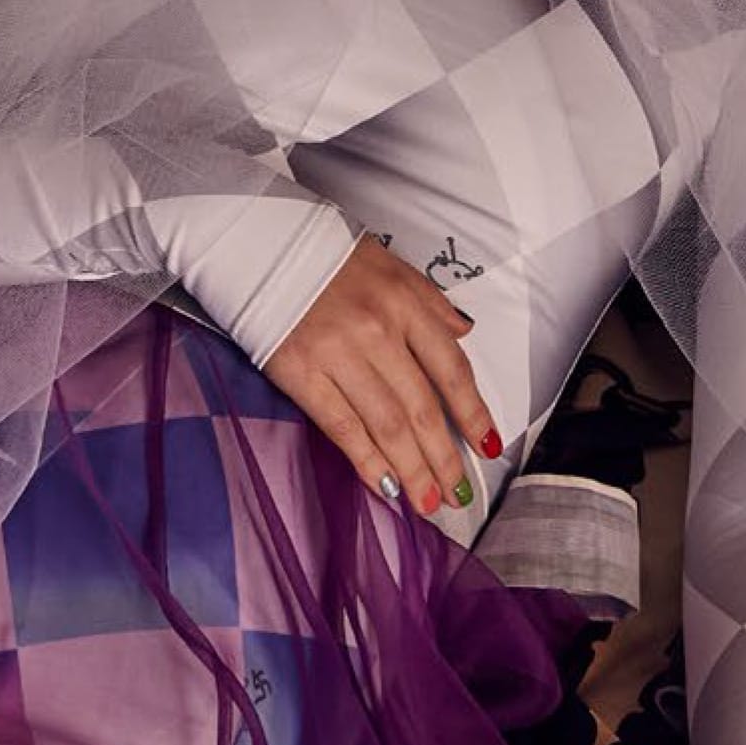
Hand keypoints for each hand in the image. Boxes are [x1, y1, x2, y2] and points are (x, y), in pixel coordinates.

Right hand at [261, 236, 501, 514]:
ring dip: (411, 469)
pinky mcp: (299, 372)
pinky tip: (384, 485)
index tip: (488, 447)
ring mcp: (337, 354)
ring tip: (427, 502)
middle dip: (444, 457)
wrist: (256, 241)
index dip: (473, 413)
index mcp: (403, 303)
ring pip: (386, 424)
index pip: (450, 369)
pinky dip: (365, 460)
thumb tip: (463, 333)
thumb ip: (429, 301)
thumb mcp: (390, 263)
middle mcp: (377, 331)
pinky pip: (340, 425)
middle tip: (458, 494)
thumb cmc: (325, 253)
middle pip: (421, 407)